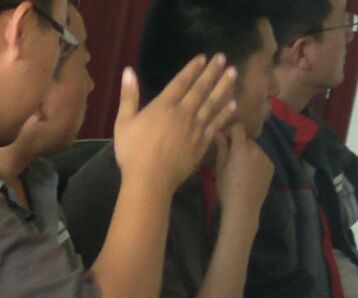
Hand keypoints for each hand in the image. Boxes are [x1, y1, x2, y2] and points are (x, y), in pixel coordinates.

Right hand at [112, 55, 237, 194]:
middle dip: (212, 72)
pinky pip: (216, 124)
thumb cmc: (133, 152)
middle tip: (223, 58)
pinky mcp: (202, 142)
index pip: (181, 82)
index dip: (192, 69)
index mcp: (164, 105)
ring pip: (213, 103)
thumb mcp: (123, 123)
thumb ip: (128, 96)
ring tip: (234, 73)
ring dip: (224, 87)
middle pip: (201, 88)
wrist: (151, 179)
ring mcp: (195, 127)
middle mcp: (184, 112)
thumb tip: (128, 71)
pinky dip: (225, 113)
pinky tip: (232, 104)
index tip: (203, 58)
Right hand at [212, 122, 274, 217]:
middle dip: (238, 144)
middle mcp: (256, 149)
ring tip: (240, 169)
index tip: (224, 139)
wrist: (243, 208)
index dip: (230, 130)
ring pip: (255, 149)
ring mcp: (266, 157)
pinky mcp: (271, 166)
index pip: (238, 127)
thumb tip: (217, 133)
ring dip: (247, 153)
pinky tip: (250, 175)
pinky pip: (262, 158)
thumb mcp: (219, 169)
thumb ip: (221, 149)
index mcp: (241, 148)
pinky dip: (255, 162)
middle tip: (230, 158)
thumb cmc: (226, 189)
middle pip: (247, 139)